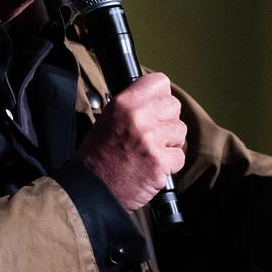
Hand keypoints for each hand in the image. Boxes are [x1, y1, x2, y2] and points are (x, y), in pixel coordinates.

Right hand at [77, 73, 186, 210]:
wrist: (91, 189)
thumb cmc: (99, 155)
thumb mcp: (109, 118)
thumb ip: (134, 105)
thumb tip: (159, 96)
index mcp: (124, 103)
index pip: (159, 82)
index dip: (160, 95)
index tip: (157, 106)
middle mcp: (138, 117)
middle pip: (174, 106)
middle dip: (167, 120)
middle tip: (152, 134)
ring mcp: (150, 140)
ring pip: (180, 131)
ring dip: (170, 143)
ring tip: (150, 151)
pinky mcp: (159, 162)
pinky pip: (179, 156)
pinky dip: (170, 165)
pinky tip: (152, 166)